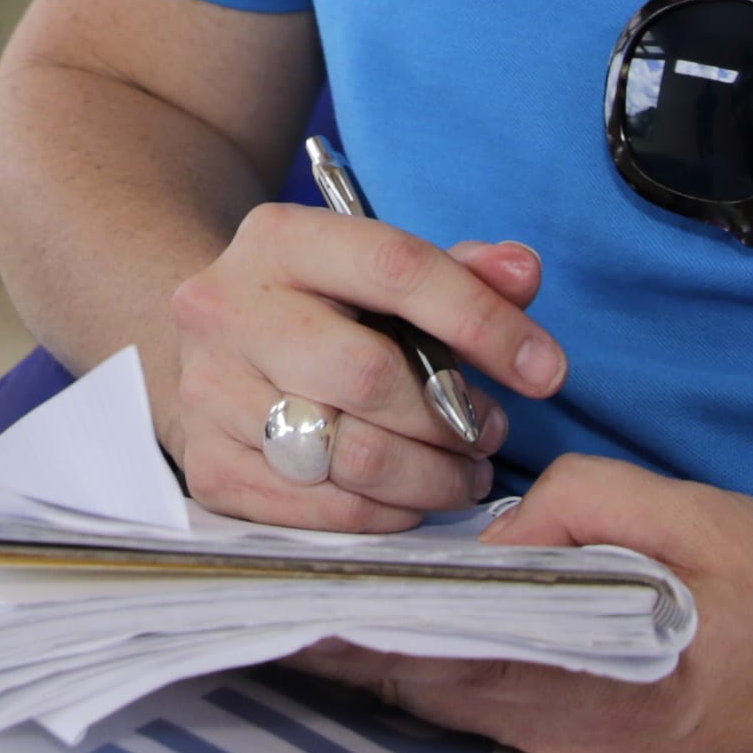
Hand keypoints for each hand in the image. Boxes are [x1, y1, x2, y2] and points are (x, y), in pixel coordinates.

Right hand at [161, 203, 566, 530]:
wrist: (209, 343)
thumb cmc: (320, 307)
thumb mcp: (379, 269)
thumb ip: (461, 269)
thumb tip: (524, 273)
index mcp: (280, 239)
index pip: (396, 270)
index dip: (483, 322)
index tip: (546, 370)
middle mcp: (228, 309)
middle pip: (366, 376)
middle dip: (450, 419)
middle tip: (488, 434)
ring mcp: (209, 391)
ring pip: (347, 454)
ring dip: (428, 477)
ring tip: (461, 472)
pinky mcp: (207, 464)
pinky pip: (319, 508)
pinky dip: (383, 513)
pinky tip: (407, 497)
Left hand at [304, 454, 752, 752]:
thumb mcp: (710, 521)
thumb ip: (592, 509)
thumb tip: (505, 529)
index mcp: (591, 693)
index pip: (434, 667)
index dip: (352, 637)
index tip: (281, 607)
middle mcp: (580, 743)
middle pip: (435, 692)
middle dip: (358, 643)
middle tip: (284, 589)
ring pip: (472, 700)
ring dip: (409, 653)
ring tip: (344, 593)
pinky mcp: (626, 750)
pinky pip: (519, 704)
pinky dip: (470, 661)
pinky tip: (448, 614)